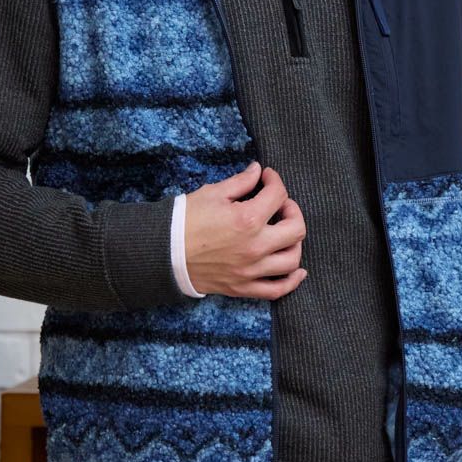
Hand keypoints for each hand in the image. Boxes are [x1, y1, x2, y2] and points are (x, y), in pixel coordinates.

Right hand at [184, 162, 307, 298]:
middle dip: (292, 210)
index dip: (275, 181)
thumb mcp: (212, 193)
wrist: (163, 253)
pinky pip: (278, 289)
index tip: (267, 177)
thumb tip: (257, 171)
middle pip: (296, 229)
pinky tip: (298, 271)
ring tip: (285, 232)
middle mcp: (255, 247)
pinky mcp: (244, 287)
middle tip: (280, 204)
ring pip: (293, 259)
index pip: (278, 196)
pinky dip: (292, 281)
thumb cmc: (185, 221)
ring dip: (295, 242)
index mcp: (247, 219)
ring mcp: (251, 270)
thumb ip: (241, 182)